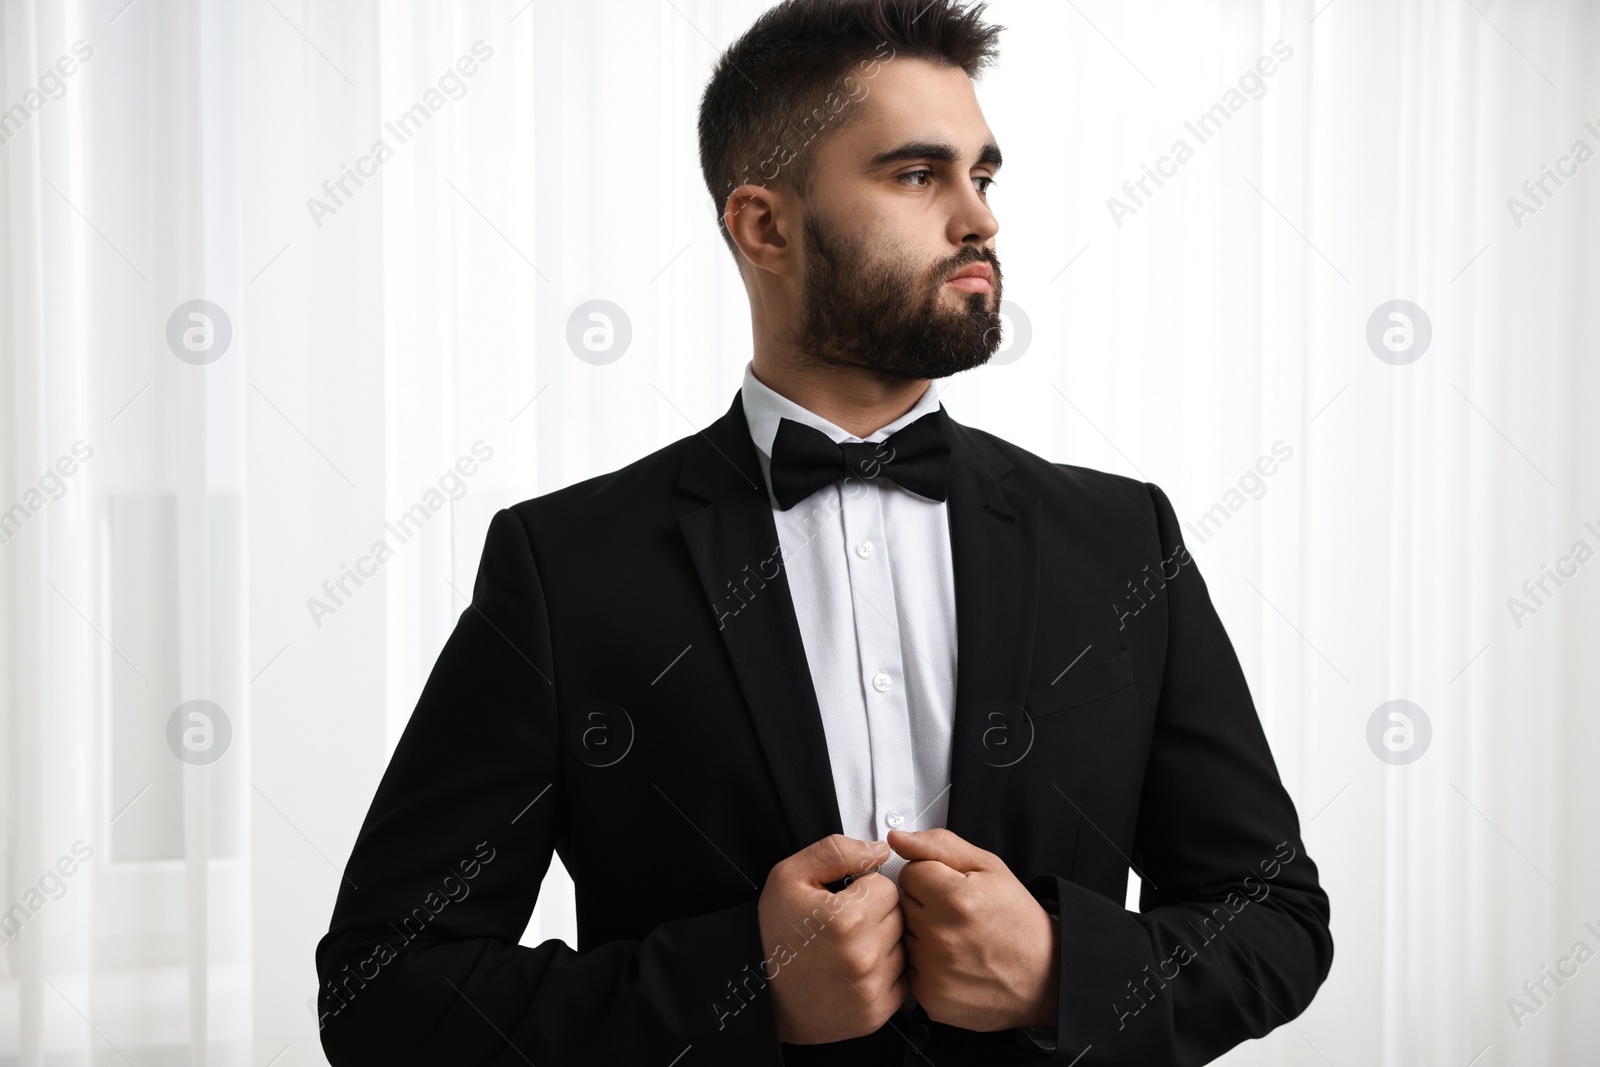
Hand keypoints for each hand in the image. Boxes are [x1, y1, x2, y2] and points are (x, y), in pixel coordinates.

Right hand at [757, 834, 907, 1043]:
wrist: (760, 995)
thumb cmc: (772, 935)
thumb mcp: (790, 876)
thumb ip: (837, 852)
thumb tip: (880, 849)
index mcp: (846, 919)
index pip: (888, 886)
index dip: (864, 889)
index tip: (842, 901)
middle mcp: (863, 956)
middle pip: (898, 916)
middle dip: (875, 915)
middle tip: (842, 926)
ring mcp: (871, 988)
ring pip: (902, 947)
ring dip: (882, 944)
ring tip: (846, 949)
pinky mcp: (876, 1012)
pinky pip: (902, 980)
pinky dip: (883, 974)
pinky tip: (854, 972)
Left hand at [888, 827, 1058, 1031]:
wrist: (1043, 976)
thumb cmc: (1017, 921)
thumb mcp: (989, 868)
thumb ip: (938, 846)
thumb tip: (897, 839)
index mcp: (955, 898)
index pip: (909, 873)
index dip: (931, 877)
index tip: (953, 890)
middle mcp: (941, 937)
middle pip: (903, 904)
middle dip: (925, 904)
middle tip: (958, 914)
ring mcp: (934, 971)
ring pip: (904, 935)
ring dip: (923, 934)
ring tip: (957, 938)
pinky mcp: (930, 997)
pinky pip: (909, 967)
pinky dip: (925, 963)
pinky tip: (953, 962)